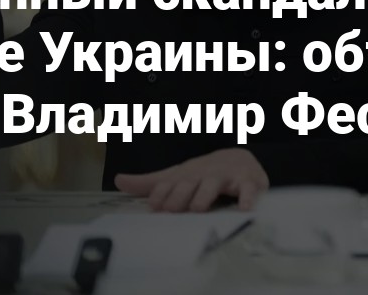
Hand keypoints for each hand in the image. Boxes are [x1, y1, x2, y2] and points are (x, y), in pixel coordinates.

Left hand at [114, 148, 268, 212]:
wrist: (240, 158)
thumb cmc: (203, 174)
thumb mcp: (177, 177)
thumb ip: (150, 183)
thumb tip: (119, 180)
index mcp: (186, 175)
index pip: (171, 183)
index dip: (161, 192)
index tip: (153, 205)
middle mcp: (203, 174)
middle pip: (190, 182)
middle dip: (180, 194)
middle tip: (171, 210)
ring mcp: (226, 177)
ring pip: (214, 184)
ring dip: (205, 194)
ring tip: (198, 207)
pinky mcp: (248, 182)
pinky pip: (248, 189)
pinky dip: (247, 198)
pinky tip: (243, 209)